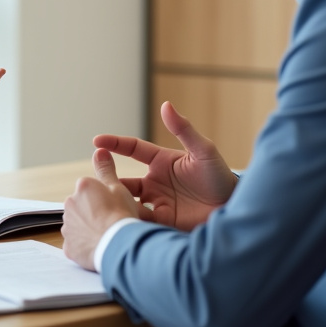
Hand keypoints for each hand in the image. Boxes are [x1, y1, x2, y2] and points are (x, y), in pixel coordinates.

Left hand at [62, 149, 140, 270]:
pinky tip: (99, 246)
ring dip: (89, 228)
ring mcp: (67, 227)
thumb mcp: (117, 187)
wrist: (118, 245)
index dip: (106, 199)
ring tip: (107, 235)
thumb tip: (99, 150)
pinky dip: (85, 246)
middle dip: (94, 213)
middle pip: (83, 207)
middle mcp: (70, 204)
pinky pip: (76, 244)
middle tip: (112, 222)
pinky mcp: (68, 247)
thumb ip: (106, 169)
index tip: (115, 207)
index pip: (92, 190)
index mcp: (82, 187)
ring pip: (78, 225)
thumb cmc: (120, 214)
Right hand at [94, 101, 236, 230]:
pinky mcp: (163, 221)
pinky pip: (141, 221)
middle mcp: (155, 182)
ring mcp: (157, 202)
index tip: (96, 142)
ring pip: (128, 201)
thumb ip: (183, 129)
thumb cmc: (220, 176)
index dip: (115, 144)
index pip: (132, 149)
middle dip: (106, 177)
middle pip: (123, 179)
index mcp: (162, 161)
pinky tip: (123, 220)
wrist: (233, 207)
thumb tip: (166, 105)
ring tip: (103, 200)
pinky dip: (131, 220)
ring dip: (116, 201)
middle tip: (91, 177)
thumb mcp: (203, 150)